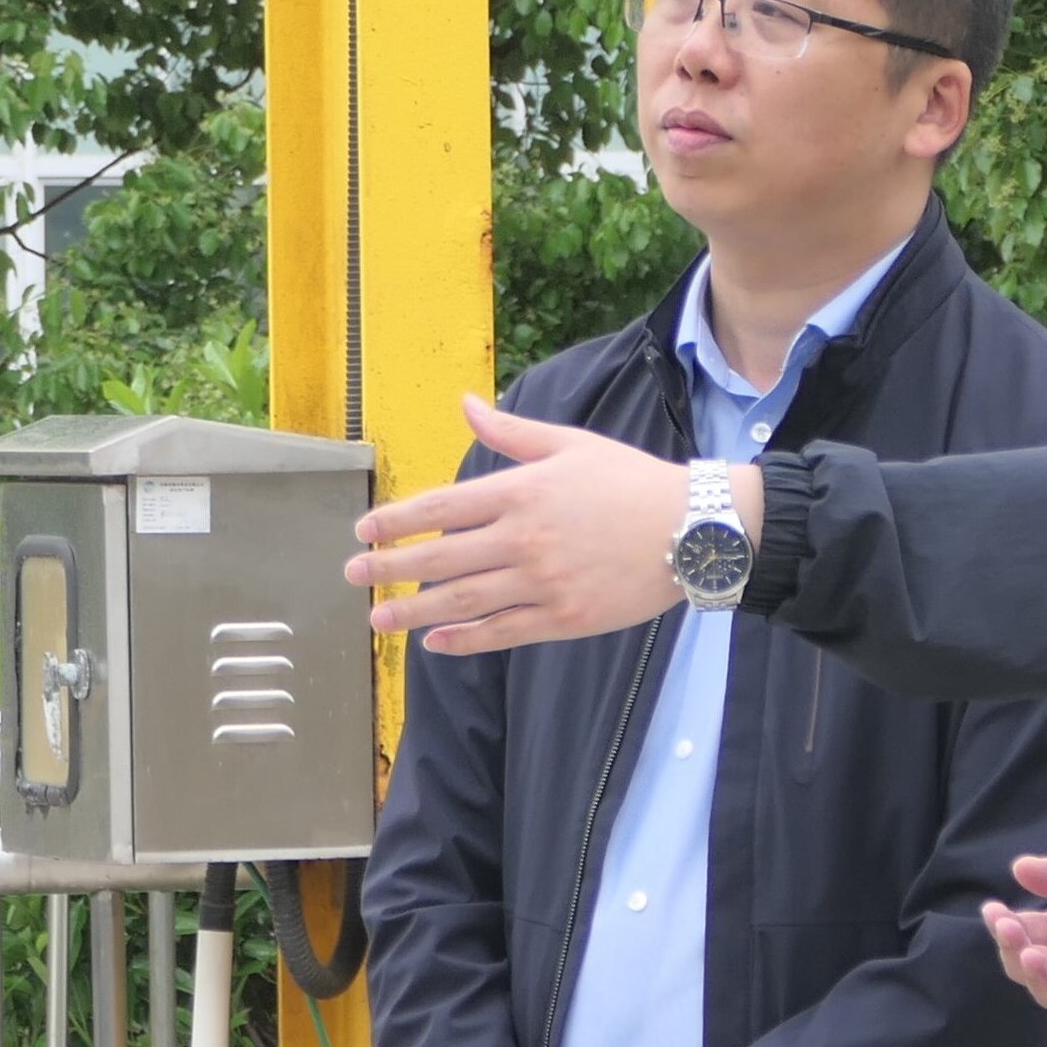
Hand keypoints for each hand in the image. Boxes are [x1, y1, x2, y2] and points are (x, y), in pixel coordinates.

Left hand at [343, 393, 765, 654]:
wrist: (693, 529)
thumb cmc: (630, 481)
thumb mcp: (570, 444)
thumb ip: (510, 432)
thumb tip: (464, 403)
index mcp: (522, 491)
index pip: (442, 508)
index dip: (397, 521)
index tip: (364, 530)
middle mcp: (525, 538)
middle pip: (442, 558)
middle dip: (390, 568)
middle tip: (353, 576)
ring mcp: (544, 582)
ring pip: (464, 601)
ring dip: (414, 611)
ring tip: (378, 618)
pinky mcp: (565, 618)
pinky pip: (504, 632)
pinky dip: (467, 640)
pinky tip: (436, 643)